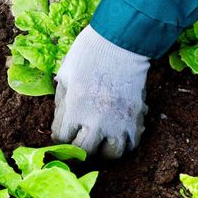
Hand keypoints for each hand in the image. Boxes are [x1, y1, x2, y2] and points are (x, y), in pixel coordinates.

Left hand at [51, 25, 149, 158]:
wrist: (119, 42)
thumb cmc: (88, 55)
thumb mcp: (64, 76)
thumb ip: (62, 103)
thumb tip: (61, 121)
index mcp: (74, 109)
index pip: (62, 139)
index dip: (60, 137)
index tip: (63, 132)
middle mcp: (96, 120)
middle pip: (85, 152)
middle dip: (79, 148)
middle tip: (80, 140)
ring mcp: (118, 121)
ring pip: (112, 154)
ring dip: (104, 150)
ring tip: (101, 140)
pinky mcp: (136, 117)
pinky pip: (132, 143)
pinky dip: (125, 143)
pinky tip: (118, 134)